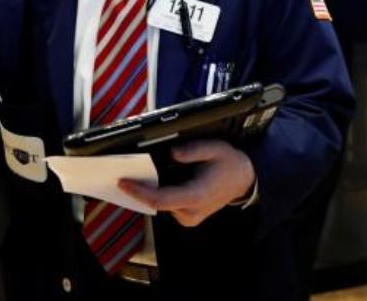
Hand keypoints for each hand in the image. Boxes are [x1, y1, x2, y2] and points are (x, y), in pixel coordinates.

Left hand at [119, 139, 255, 227]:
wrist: (242, 180)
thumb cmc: (228, 163)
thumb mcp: (215, 147)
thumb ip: (193, 150)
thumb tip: (172, 153)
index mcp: (197, 195)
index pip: (161, 199)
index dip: (139, 192)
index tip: (123, 182)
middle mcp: (191, 211)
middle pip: (157, 203)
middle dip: (140, 189)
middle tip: (126, 173)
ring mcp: (189, 217)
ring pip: (161, 205)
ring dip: (149, 191)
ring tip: (138, 174)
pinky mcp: (187, 218)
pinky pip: (167, 206)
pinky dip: (159, 193)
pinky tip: (155, 181)